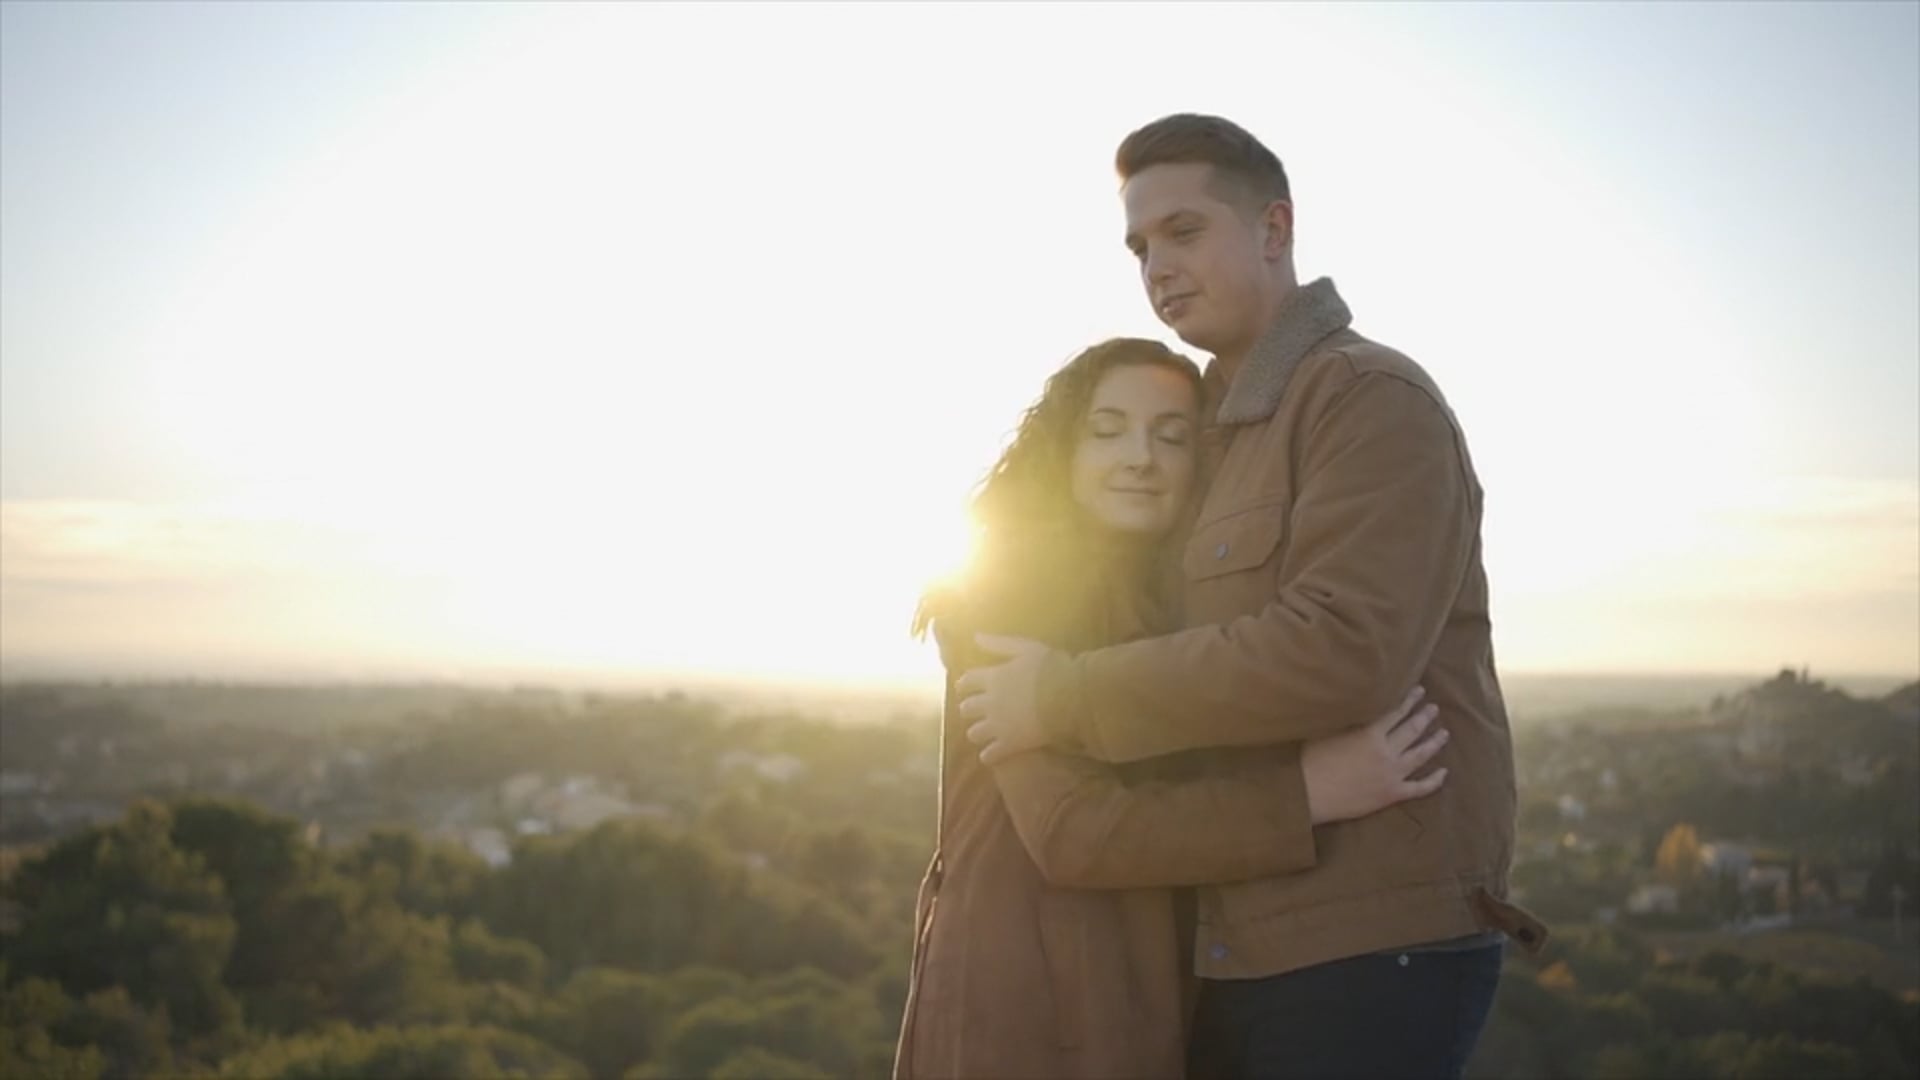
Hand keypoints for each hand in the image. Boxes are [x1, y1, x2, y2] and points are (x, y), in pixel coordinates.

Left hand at [955, 633, 1053, 764]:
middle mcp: (990, 702)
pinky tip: (990, 755)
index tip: (964, 687)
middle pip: (966, 708)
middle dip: (969, 709)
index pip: (967, 681)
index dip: (964, 684)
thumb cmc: (1051, 669)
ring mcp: (998, 725)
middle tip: (976, 710)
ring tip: (984, 732)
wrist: (1069, 698)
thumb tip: (975, 636)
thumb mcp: (1026, 648)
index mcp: (993, 678)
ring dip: (977, 732)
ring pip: (974, 733)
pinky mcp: (1009, 744)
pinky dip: (988, 755)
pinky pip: (990, 754)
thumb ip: (999, 644)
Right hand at [1301, 686, 1448, 825]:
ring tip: (1444, 732)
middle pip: (1412, 730)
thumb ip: (1350, 720)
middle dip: (1425, 717)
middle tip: (1434, 708)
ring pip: (1421, 755)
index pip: (1396, 712)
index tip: (1419, 691)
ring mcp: (1392, 774)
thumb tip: (1362, 708)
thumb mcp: (1329, 730)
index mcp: (1370, 733)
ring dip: (1434, 742)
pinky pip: (1420, 788)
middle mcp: (1386, 752)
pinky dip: (1434, 780)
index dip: (1409, 701)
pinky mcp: (1392, 795)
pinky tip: (1444, 772)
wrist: (1307, 793)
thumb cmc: (1311, 760)